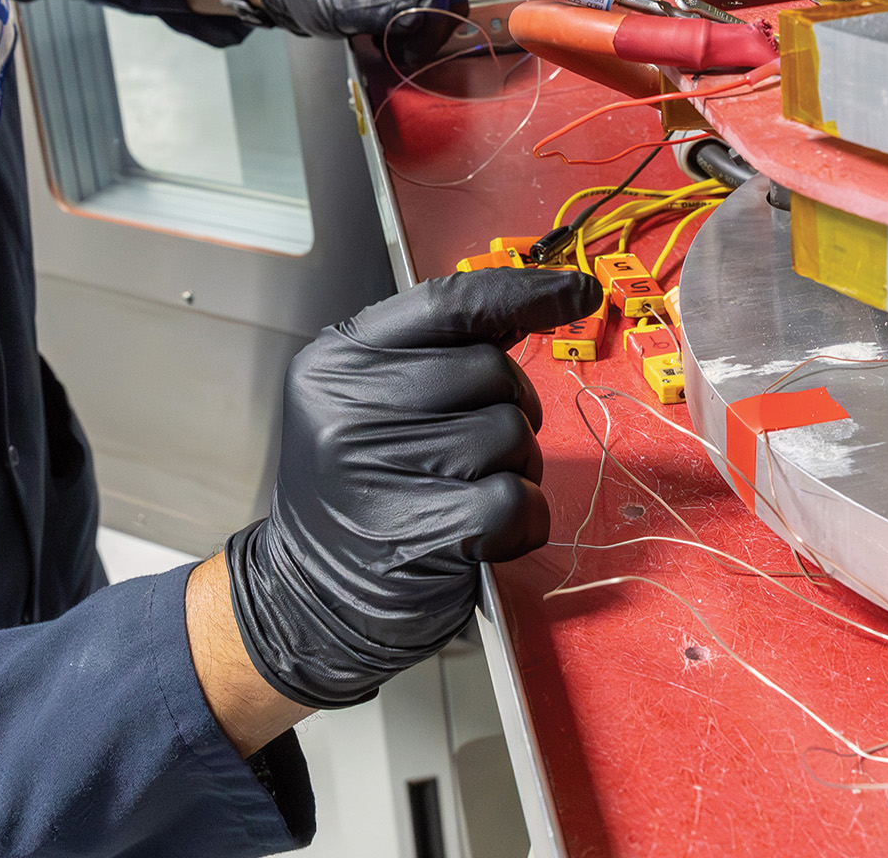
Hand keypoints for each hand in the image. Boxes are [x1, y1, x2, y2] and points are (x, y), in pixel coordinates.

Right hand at [223, 267, 598, 708]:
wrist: (309, 596)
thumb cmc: (360, 490)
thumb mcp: (369, 401)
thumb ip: (437, 352)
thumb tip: (538, 299)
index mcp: (336, 361)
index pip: (446, 304)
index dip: (522, 291)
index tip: (578, 292)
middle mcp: (347, 407)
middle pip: (490, 370)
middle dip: (511, 406)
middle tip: (482, 447)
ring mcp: (375, 471)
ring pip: (509, 432)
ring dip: (517, 465)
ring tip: (473, 489)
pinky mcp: (413, 533)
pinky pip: (515, 499)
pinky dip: (524, 516)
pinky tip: (491, 530)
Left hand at [252, 0, 467, 70]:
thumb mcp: (335, 1)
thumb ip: (377, 10)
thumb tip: (417, 22)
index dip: (427, 21)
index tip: (406, 51)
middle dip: (428, 29)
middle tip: (398, 52)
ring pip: (450, 0)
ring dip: (426, 30)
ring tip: (391, 41)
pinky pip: (440, 3)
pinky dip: (423, 26)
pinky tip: (395, 32)